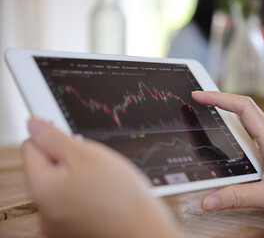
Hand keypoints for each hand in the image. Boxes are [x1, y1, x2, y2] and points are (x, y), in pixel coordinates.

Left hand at [22, 118, 183, 237]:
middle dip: (68, 159)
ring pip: (62, 184)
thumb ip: (54, 138)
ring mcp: (58, 222)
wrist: (143, 230)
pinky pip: (71, 201)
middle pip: (47, 167)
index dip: (52, 136)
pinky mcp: (72, 229)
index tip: (71, 137)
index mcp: (41, 187)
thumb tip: (34, 124)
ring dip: (77, 176)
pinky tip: (102, 195)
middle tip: (93, 162)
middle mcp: (43, 209)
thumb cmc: (119, 195)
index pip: (31, 146)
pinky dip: (84, 194)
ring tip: (102, 181)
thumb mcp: (86, 154)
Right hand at [192, 91, 263, 237]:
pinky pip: (246, 147)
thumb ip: (237, 197)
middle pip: (241, 113)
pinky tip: (221, 152)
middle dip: (218, 104)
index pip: (244, 108)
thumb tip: (207, 200)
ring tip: (203, 121)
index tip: (200, 95)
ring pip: (243, 130)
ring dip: (224, 123)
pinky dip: (230, 143)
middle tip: (196, 104)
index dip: (220, 98)